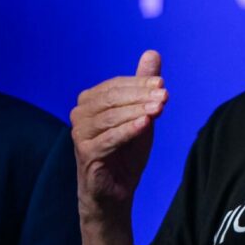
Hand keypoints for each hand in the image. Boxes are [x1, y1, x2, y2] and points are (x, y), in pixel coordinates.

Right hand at [72, 49, 167, 218]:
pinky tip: (145, 124)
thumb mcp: (140, 114)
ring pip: (111, 117)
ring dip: (137, 111)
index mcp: (90, 101)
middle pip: (112, 99)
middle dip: (140, 95)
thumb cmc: (127, 151)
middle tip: (164, 95)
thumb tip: (152, 53)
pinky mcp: (86, 154)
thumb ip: (143, 85)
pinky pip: (109, 139)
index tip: (163, 83)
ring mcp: (80, 135)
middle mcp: (80, 115)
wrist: (117, 191)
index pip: (115, 86)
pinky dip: (128, 130)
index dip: (139, 83)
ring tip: (159, 108)